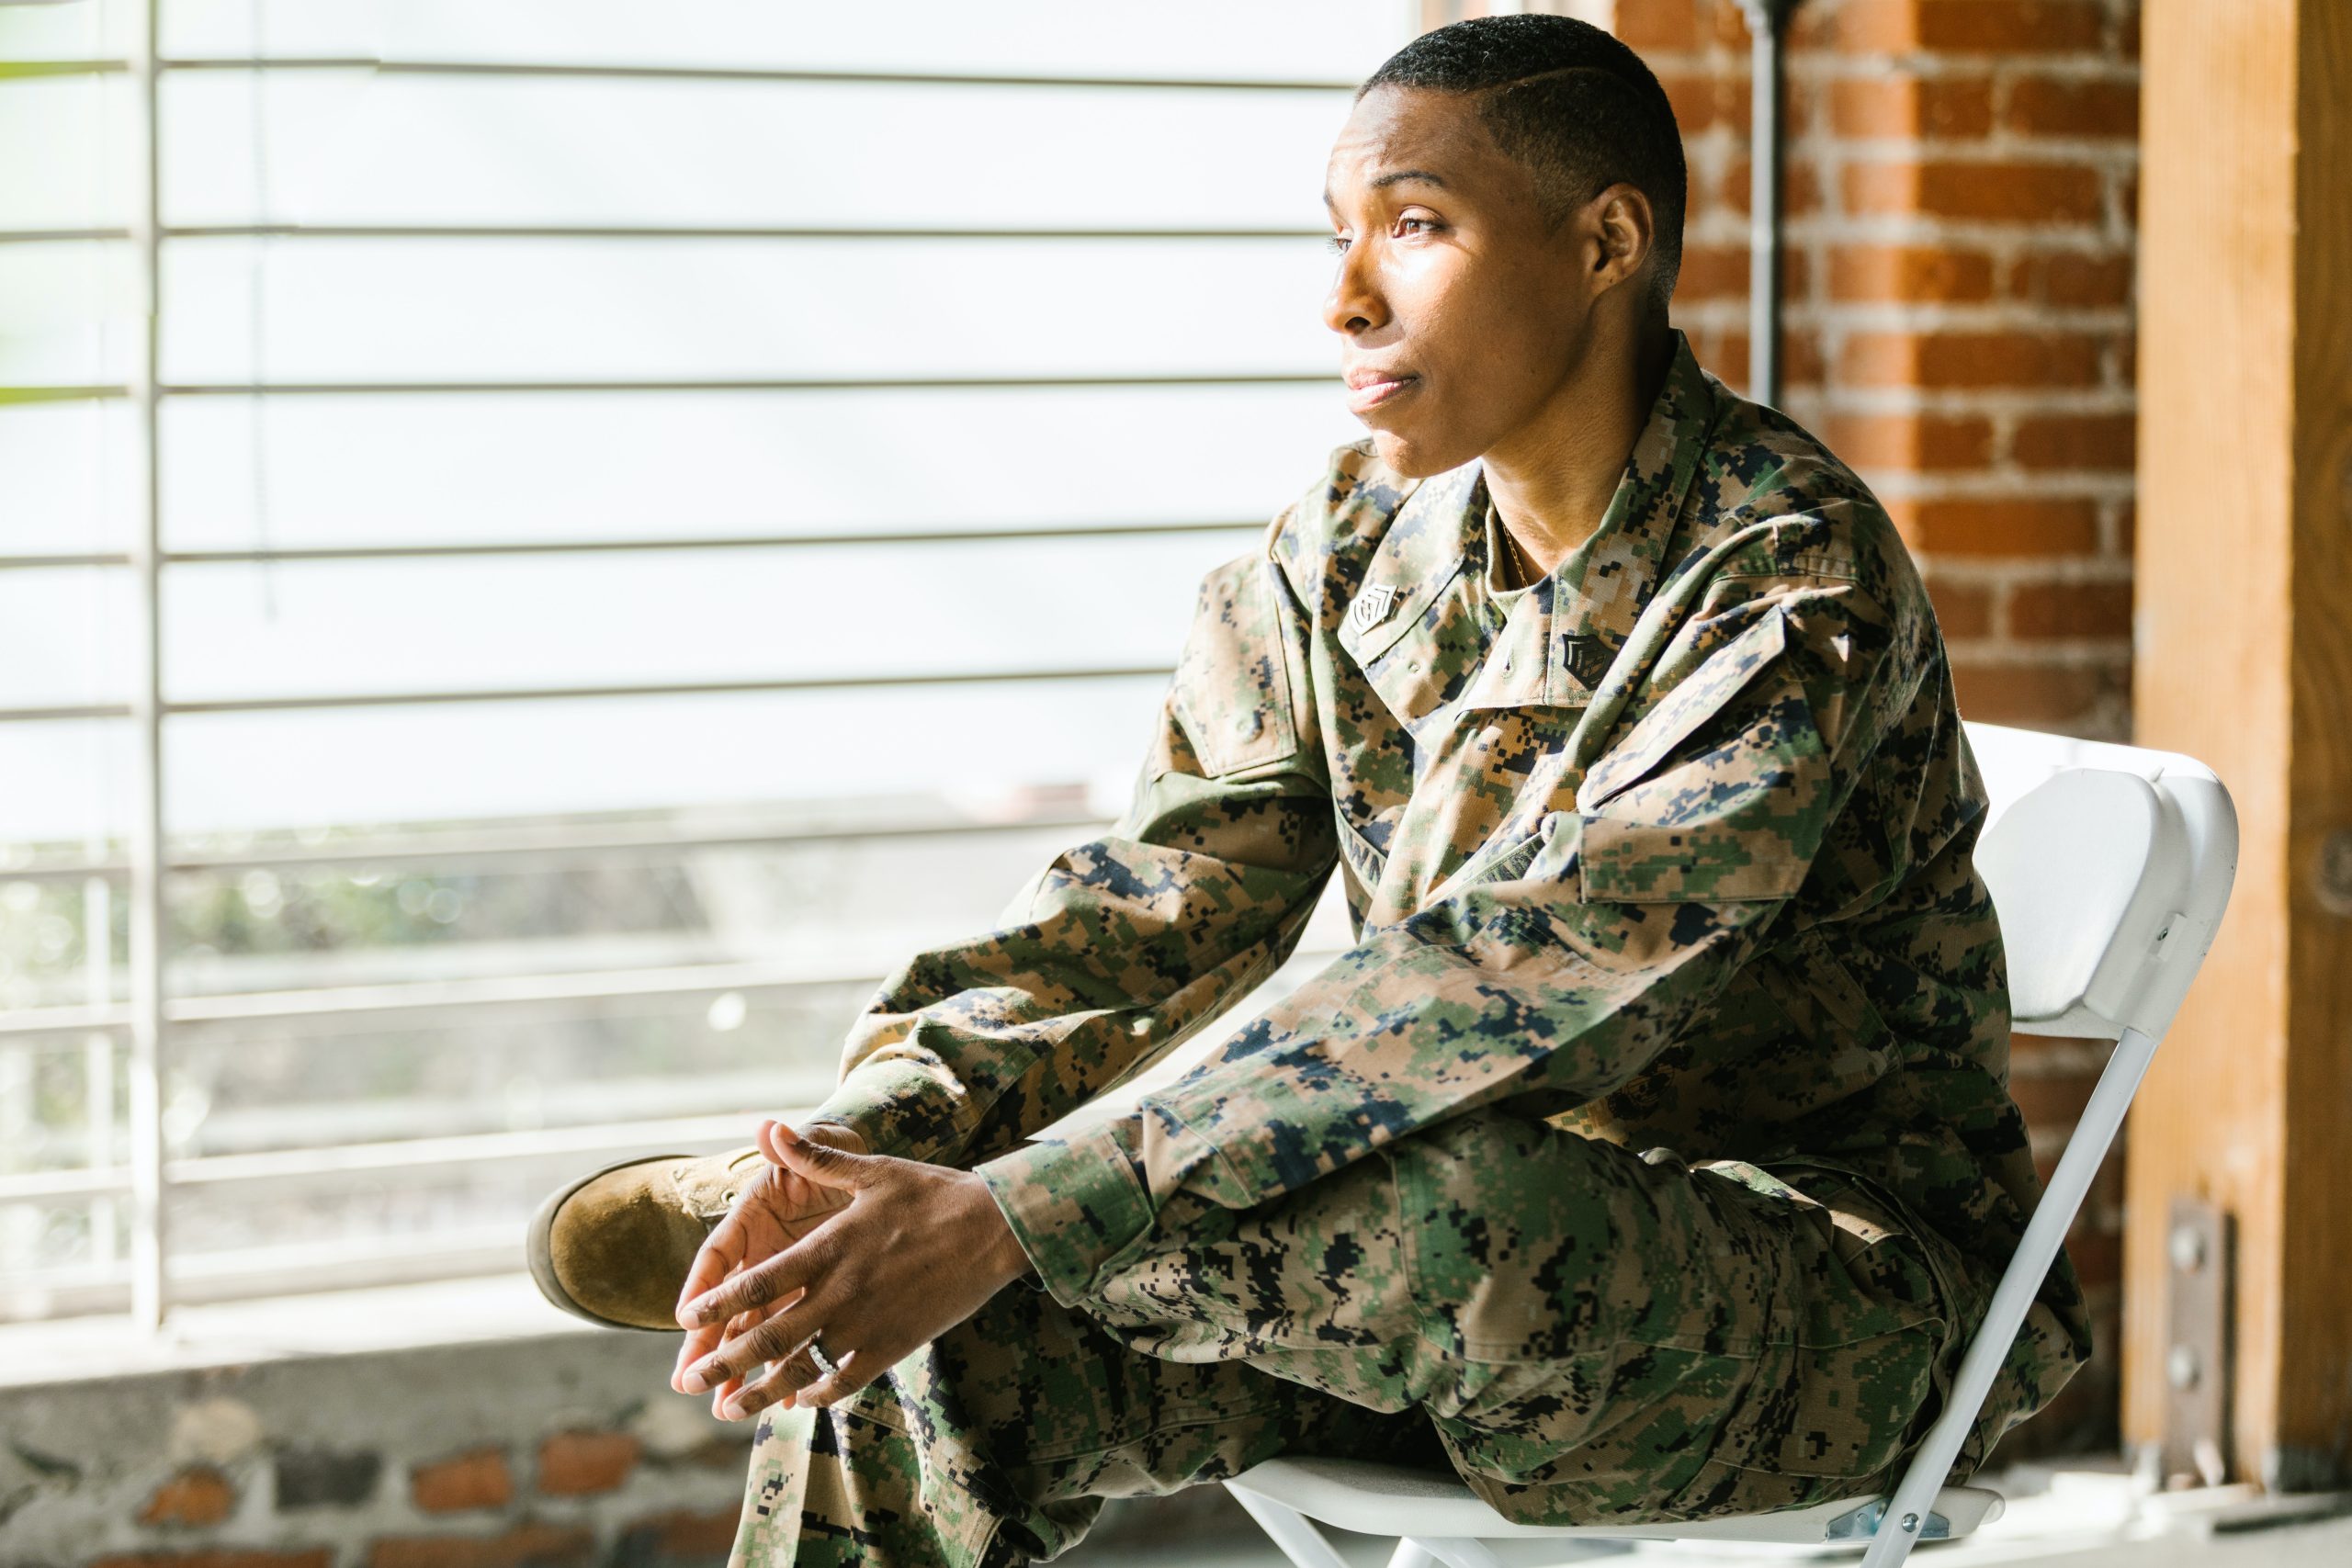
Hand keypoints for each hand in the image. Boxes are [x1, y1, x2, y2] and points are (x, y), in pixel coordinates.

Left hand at [671, 1122, 1031, 1419]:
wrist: (995, 1229)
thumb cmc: (932, 1194)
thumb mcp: (871, 1170)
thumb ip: (814, 1157)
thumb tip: (769, 1127)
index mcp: (828, 1248)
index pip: (757, 1283)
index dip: (717, 1304)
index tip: (686, 1319)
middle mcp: (840, 1292)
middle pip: (768, 1335)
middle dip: (723, 1361)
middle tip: (688, 1381)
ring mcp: (866, 1323)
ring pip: (801, 1367)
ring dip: (761, 1391)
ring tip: (729, 1408)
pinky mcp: (893, 1345)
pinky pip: (846, 1380)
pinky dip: (817, 1393)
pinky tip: (800, 1399)